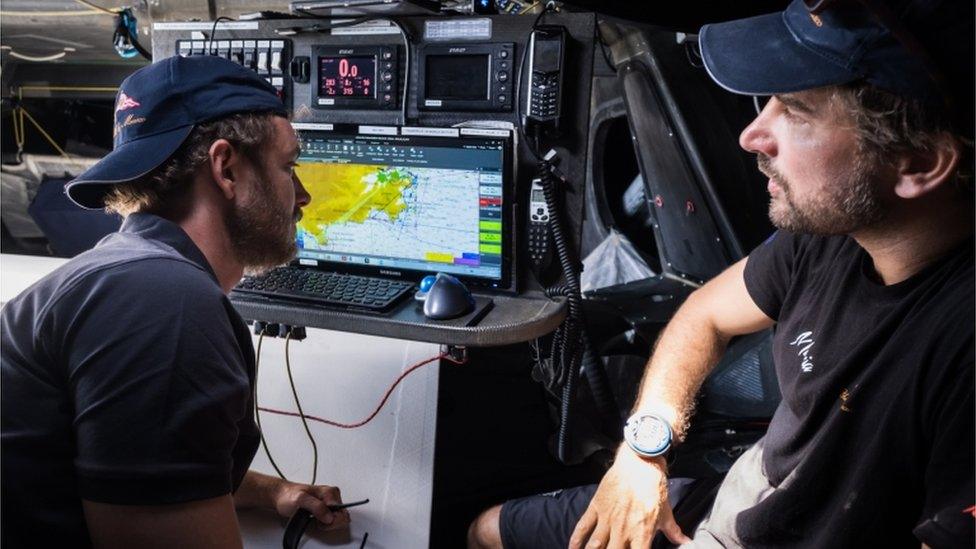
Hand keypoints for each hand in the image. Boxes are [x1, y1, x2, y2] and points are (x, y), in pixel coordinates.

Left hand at [271, 481, 349, 530]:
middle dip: (330, 523)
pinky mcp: (326, 508)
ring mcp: (330, 502)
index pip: (342, 512)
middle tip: (317, 520)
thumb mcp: (300, 500)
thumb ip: (316, 507)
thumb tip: (329, 516)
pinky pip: (332, 520)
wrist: (282, 496)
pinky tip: (315, 519)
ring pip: (338, 519)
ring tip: (314, 518)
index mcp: (330, 492)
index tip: (319, 521)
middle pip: (342, 517)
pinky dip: (324, 523)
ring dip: (326, 524)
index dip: (331, 521)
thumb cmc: (289, 496)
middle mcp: (332, 496)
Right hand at [569, 448, 689, 548]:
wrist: (640, 463)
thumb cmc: (654, 487)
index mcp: (642, 534)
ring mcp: (607, 519)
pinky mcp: (596, 507)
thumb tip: (685, 542)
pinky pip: (583, 527)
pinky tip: (571, 548)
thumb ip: (673, 531)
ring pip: (594, 545)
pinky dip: (575, 540)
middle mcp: (622, 530)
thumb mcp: (666, 512)